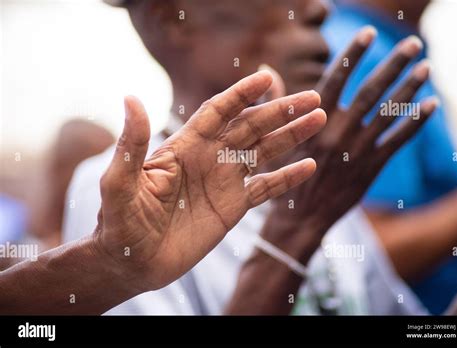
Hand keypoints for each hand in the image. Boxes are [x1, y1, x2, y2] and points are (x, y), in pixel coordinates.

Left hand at [94, 71, 326, 290]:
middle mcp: (209, 158)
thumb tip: (130, 99)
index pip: (218, 112)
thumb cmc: (121, 223)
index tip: (266, 79)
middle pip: (251, 127)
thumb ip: (131, 145)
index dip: (241, 95)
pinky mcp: (234, 206)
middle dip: (280, 112)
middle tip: (312, 100)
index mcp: (185, 147)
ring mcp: (224, 181)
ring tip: (318, 119)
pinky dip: (287, 178)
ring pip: (264, 151)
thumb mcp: (121, 184)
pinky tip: (308, 166)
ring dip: (291, 136)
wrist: (134, 262)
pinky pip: (266, 188)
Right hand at [264, 27, 437, 249]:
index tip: (369, 34)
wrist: (299, 218)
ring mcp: (357, 150)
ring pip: (389, 112)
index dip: (354, 54)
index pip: (336, 78)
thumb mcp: (270, 138)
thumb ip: (275, 101)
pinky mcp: (371, 167)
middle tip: (414, 44)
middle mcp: (338, 132)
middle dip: (394, 64)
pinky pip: (398, 141)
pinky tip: (431, 104)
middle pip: (371, 91)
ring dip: (411, 87)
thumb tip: (267, 69)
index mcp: (312, 122)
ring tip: (427, 66)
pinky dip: (416, 122)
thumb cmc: (281, 175)